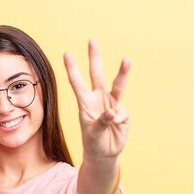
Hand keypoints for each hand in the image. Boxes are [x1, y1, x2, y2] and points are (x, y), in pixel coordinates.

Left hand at [64, 39, 130, 161]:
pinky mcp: (122, 112)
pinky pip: (122, 113)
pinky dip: (119, 121)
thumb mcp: (94, 133)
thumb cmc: (93, 142)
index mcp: (85, 102)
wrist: (104, 153)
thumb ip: (102, 121)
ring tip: (127, 58)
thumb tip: (113, 112)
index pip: (77, 82)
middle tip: (92, 40)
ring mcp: (111, 104)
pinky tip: (115, 128)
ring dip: (122, 71)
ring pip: (117, 84)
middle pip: (97, 74)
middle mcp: (98, 99)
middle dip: (95, 57)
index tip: (66, 53)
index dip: (72, 68)